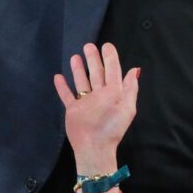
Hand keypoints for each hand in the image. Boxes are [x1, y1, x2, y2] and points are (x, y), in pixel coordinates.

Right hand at [53, 43, 139, 175]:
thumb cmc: (112, 127)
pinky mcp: (74, 110)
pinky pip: (67, 95)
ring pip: (82, 82)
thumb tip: (134, 69)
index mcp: (114, 93)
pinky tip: (58, 76)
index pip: (112, 71)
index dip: (110, 58)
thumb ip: (129, 87)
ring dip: (78, 70)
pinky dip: (62, 87)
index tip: (107, 45)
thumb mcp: (126, 106)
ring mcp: (86, 103)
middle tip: (89, 45)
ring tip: (75, 56)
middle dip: (93, 59)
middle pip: (96, 74)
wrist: (94, 146)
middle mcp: (100, 96)